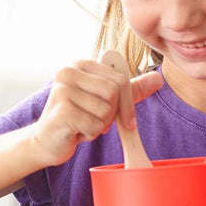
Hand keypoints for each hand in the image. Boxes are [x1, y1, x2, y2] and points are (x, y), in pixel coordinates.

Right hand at [31, 59, 162, 166]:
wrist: (46, 141)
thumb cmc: (77, 118)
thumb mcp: (105, 101)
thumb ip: (130, 89)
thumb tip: (158, 78)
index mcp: (81, 64)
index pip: (120, 79)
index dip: (127, 104)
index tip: (126, 120)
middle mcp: (69, 72)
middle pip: (114, 93)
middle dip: (111, 115)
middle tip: (95, 121)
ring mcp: (63, 90)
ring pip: (105, 110)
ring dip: (99, 126)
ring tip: (83, 125)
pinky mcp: (61, 110)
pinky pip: (95, 125)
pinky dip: (90, 134)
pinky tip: (76, 132)